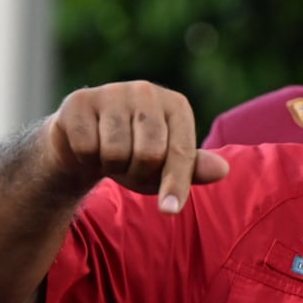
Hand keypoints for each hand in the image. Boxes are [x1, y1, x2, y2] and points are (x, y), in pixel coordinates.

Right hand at [42, 80, 229, 212]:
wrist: (84, 143)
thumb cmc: (134, 157)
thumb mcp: (167, 167)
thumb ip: (193, 169)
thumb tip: (222, 170)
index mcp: (176, 106)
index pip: (181, 152)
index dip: (174, 184)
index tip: (170, 210)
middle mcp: (147, 91)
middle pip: (149, 154)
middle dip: (138, 173)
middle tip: (130, 167)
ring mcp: (112, 92)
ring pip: (115, 151)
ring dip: (110, 166)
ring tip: (109, 155)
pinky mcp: (80, 100)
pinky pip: (86, 146)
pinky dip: (85, 157)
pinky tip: (87, 147)